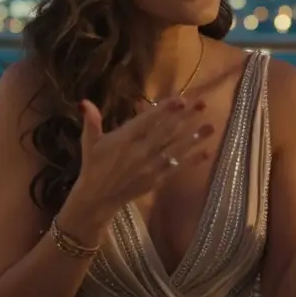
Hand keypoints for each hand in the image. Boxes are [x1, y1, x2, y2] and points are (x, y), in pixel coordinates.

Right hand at [67, 97, 214, 218]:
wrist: (97, 198)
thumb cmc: (93, 166)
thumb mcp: (90, 142)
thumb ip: (91, 121)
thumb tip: (84, 101)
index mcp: (125, 138)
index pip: (149, 120)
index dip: (166, 109)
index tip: (182, 99)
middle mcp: (141, 151)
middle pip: (167, 131)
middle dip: (186, 117)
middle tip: (203, 103)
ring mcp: (151, 166)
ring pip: (176, 148)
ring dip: (195, 137)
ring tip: (211, 126)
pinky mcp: (157, 180)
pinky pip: (178, 168)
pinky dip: (193, 160)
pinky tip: (207, 152)